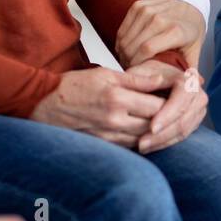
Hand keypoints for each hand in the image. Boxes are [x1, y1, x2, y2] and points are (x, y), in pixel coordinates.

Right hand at [28, 66, 167, 147]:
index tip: (176, 98)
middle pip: (153, 125)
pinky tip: (143, 131)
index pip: (157, 106)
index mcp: (117, 98)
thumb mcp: (106, 74)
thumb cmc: (75, 85)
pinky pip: (129, 145)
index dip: (170, 103)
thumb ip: (136, 79)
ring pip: (143, 138)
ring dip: (154, 131)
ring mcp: (108, 135)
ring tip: (161, 120)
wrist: (44, 103)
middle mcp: (114, 120)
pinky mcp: (102, 145)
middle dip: (166, 119)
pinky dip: (139, 139)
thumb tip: (161, 80)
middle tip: (174, 110)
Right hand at [115, 0, 205, 68]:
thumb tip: (190, 89)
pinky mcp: (138, 6)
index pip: (147, 49)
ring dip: (123, 53)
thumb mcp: (195, 50)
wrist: (189, 1)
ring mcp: (147, 10)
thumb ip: (191, 70)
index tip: (138, 73)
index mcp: (175, 31)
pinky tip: (126, 50)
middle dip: (128, 61)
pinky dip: (121, 42)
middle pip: (133, 45)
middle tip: (131, 70)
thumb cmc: (191, 28)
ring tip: (128, 62)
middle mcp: (160, 18)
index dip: (138, 63)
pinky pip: (123, 29)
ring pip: (125, 38)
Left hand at [125, 60, 206, 154]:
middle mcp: (198, 94)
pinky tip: (150, 147)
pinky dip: (165, 143)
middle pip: (184, 119)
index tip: (151, 128)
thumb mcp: (141, 73)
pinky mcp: (194, 122)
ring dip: (162, 141)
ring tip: (142, 148)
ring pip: (183, 131)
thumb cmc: (146, 76)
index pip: (182, 98)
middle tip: (142, 144)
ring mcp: (198, 110)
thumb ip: (145, 78)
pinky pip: (182, 137)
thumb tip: (157, 80)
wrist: (158, 79)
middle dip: (163, 134)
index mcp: (188, 80)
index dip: (168, 114)